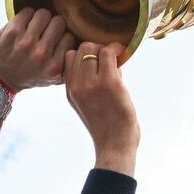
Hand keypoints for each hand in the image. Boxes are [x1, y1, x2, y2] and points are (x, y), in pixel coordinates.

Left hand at [0, 8, 74, 91]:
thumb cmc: (25, 76)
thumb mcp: (50, 79)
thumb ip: (66, 65)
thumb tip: (81, 45)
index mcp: (54, 67)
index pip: (70, 38)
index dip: (63, 36)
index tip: (56, 39)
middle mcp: (41, 55)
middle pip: (59, 23)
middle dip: (53, 24)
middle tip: (45, 31)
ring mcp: (26, 43)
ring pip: (44, 14)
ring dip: (40, 18)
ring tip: (35, 26)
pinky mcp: (12, 33)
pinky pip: (27, 12)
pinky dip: (26, 15)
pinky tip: (23, 24)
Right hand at [63, 42, 139, 175]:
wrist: (114, 145)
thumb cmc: (107, 127)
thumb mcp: (86, 105)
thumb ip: (88, 84)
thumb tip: (103, 59)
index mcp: (70, 91)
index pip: (69, 58)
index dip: (84, 55)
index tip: (98, 63)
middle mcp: (77, 86)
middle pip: (80, 49)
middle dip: (96, 50)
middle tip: (109, 62)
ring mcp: (91, 84)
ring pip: (93, 47)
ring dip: (107, 51)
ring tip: (117, 65)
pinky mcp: (109, 83)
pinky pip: (109, 53)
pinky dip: (117, 52)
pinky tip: (124, 60)